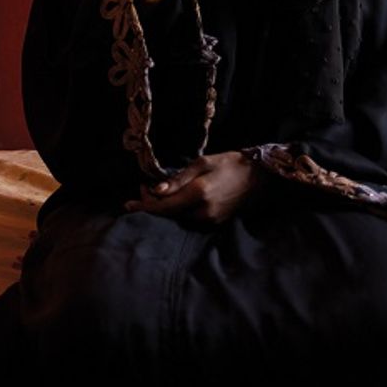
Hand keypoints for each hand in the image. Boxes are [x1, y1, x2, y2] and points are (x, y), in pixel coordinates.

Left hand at [124, 150, 256, 225]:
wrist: (258, 176)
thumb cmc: (229, 163)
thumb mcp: (202, 163)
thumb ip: (178, 179)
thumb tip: (155, 191)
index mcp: (198, 195)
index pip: (163, 208)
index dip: (144, 207)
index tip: (127, 204)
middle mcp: (203, 212)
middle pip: (168, 215)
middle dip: (153, 204)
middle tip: (142, 189)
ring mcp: (210, 220)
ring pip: (178, 219)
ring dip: (165, 208)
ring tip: (157, 192)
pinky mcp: (215, 223)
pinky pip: (189, 220)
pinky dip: (178, 211)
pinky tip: (175, 200)